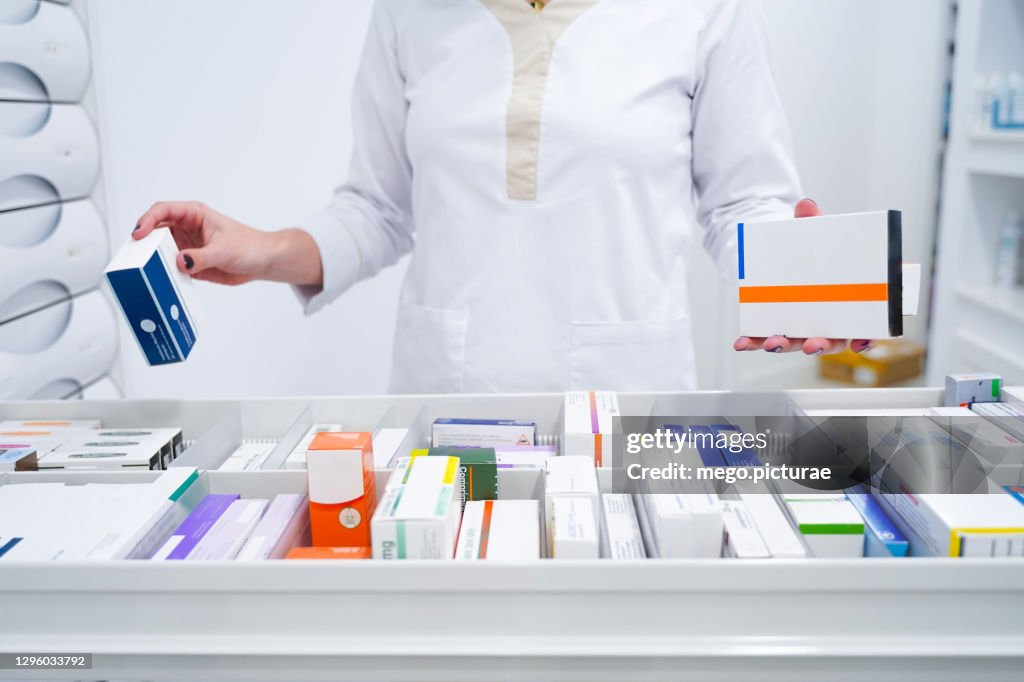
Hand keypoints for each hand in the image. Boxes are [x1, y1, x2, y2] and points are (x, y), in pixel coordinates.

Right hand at [132, 201, 322, 286]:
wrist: (263, 261)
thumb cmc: (250, 246)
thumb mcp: (225, 251)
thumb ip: (201, 257)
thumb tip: (180, 262)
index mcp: (194, 215)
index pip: (163, 211)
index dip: (147, 220)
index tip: (139, 233)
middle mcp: (186, 228)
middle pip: (156, 231)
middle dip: (144, 242)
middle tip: (135, 256)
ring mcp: (186, 246)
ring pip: (160, 251)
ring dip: (153, 260)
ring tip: (146, 271)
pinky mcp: (190, 263)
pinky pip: (171, 268)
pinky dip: (165, 274)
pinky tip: (162, 282)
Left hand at [732, 198, 873, 355]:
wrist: (783, 254)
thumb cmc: (810, 250)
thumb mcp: (813, 236)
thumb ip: (812, 223)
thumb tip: (806, 205)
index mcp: (847, 303)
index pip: (864, 327)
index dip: (866, 338)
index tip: (861, 343)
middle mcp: (826, 320)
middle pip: (830, 340)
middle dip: (821, 345)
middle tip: (812, 345)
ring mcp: (800, 326)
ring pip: (796, 342)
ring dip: (784, 346)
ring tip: (773, 343)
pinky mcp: (775, 324)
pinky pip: (765, 338)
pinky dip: (753, 342)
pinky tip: (742, 342)